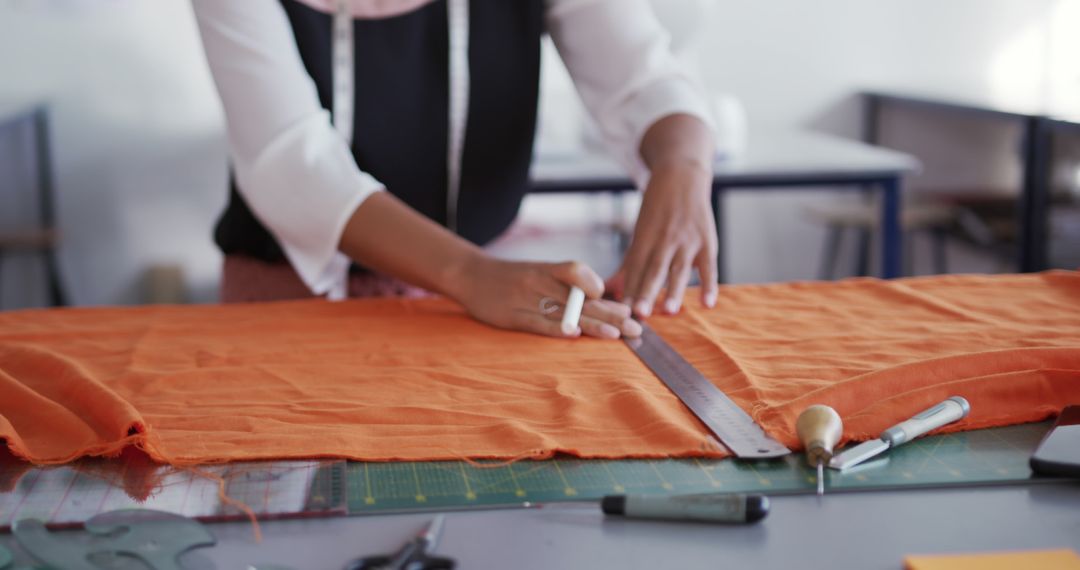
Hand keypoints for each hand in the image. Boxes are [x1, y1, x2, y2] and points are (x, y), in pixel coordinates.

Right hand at [451, 256, 642, 338]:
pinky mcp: (511, 316)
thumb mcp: (539, 273)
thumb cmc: (512, 277)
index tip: (624, 306)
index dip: (601, 289)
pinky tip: (573, 334)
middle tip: (635, 328)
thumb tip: (603, 301)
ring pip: (564, 311)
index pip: (579, 272)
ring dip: (592, 324)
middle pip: (580, 297)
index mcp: (548, 269)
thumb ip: (567, 285)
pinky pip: (537, 322)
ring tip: (615, 335)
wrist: (470, 275)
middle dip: (611, 314)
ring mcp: (525, 299)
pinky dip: (555, 328)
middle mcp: (540, 281)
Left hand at [610, 159, 717, 317]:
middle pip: (654, 270)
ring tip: (669, 310)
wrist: (682, 176)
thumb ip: (628, 264)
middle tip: (639, 313)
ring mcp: (687, 241)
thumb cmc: (657, 210)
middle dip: (646, 292)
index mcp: (644, 239)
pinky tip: (708, 304)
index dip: (627, 290)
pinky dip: (710, 285)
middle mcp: (665, 241)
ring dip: (675, 290)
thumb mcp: (640, 233)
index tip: (620, 312)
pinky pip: (709, 267)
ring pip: (679, 269)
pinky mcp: (707, 242)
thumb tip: (608, 289)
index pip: (634, 269)